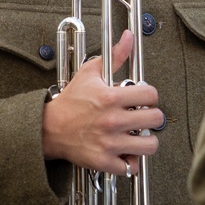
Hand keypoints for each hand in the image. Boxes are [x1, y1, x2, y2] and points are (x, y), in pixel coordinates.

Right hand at [42, 29, 164, 174]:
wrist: (48, 129)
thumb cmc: (69, 102)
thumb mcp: (89, 73)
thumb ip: (114, 56)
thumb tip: (128, 38)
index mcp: (111, 98)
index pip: (151, 96)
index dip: (150, 97)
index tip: (142, 100)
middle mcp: (113, 121)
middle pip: (156, 120)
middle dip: (151, 118)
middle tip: (142, 118)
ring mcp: (110, 143)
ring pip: (150, 146)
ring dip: (146, 141)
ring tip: (138, 137)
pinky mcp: (104, 161)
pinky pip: (131, 167)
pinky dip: (130, 162)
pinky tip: (124, 153)